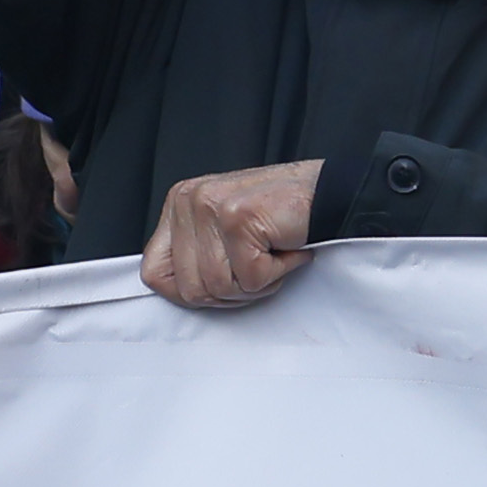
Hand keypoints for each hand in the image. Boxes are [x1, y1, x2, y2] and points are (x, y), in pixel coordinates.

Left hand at [144, 157, 325, 307]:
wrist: (333, 193)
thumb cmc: (282, 215)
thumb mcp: (224, 234)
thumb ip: (197, 256)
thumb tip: (179, 293)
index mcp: (179, 204)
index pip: (154, 272)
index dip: (187, 294)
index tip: (220, 288)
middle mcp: (188, 201)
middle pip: (190, 289)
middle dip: (231, 292)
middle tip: (259, 267)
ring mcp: (211, 207)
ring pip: (220, 287)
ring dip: (257, 283)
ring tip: (274, 254)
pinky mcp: (238, 218)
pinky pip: (251, 278)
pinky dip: (278, 272)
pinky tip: (287, 247)